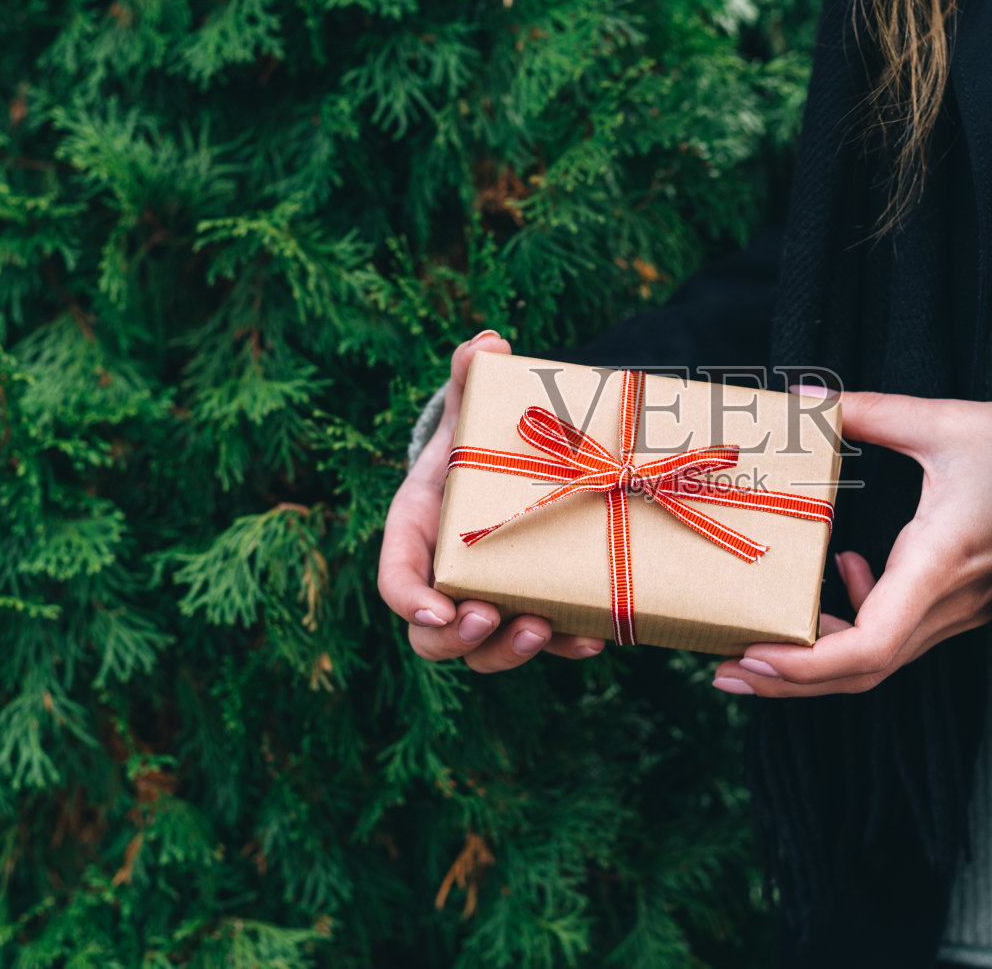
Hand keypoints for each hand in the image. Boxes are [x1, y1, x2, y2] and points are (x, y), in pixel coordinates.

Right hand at [377, 331, 605, 670]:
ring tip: (544, 630)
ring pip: (481, 652)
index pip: (396, 581)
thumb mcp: (468, 411)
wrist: (503, 470)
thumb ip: (468, 379)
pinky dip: (564, 646)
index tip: (440, 611)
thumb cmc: (473, 444)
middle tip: (491, 620)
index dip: (411, 603)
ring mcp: (484, 602)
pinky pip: (539, 643)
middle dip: (460, 638)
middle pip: (433, 636)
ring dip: (509, 652)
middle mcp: (443, 580)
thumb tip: (488, 340)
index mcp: (417, 534)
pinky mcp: (526, 610)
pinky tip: (595, 640)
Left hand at [712, 389, 991, 696]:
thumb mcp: (946, 422)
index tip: (751, 656)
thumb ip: (873, 411)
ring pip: (878, 660)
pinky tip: (842, 573)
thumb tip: (808, 398)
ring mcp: (958, 612)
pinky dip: (855, 624)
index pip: (870, 644)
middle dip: (787, 680)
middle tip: (723, 670)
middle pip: (861, 672)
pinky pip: (899, 637)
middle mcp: (947, 602)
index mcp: (937, 562)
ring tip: (757, 641)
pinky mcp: (962, 606)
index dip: (806, 665)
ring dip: (814, 659)